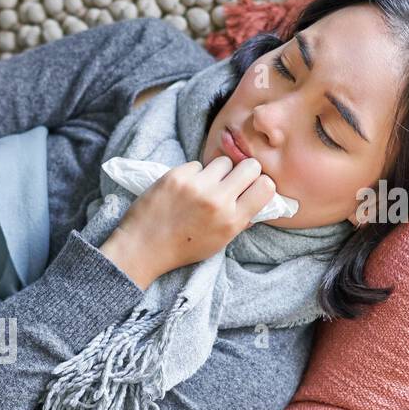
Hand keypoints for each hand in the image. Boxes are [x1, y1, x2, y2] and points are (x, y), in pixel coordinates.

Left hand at [100, 156, 275, 289]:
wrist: (142, 248)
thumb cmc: (182, 248)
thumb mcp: (219, 242)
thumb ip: (240, 220)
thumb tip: (259, 200)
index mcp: (232, 221)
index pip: (266, 186)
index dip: (260, 184)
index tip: (251, 187)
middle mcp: (217, 201)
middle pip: (250, 166)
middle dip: (244, 171)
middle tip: (231, 181)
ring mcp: (196, 186)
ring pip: (223, 162)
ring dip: (217, 172)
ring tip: (203, 187)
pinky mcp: (177, 176)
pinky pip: (197, 164)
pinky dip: (193, 174)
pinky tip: (183, 189)